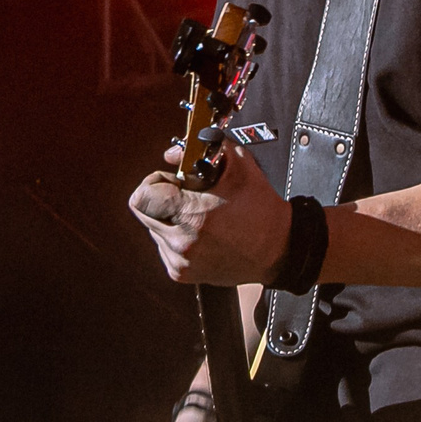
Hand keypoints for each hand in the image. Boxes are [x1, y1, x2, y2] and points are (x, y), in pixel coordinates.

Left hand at [129, 145, 291, 285]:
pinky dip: (176, 236)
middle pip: (144, 212)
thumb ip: (202, 148)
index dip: (154, 183)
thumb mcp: (239, 165)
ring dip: (169, 218)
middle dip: (162, 199)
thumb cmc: (260, 209)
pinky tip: (202, 233)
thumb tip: (171, 154)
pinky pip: (163, 246)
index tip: (173, 182)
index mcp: (194, 217)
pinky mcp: (181, 273)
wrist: (279, 250)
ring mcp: (180, 261)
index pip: (141, 198)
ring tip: (200, 216)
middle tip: (187, 196)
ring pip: (153, 229)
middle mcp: (182, 243)